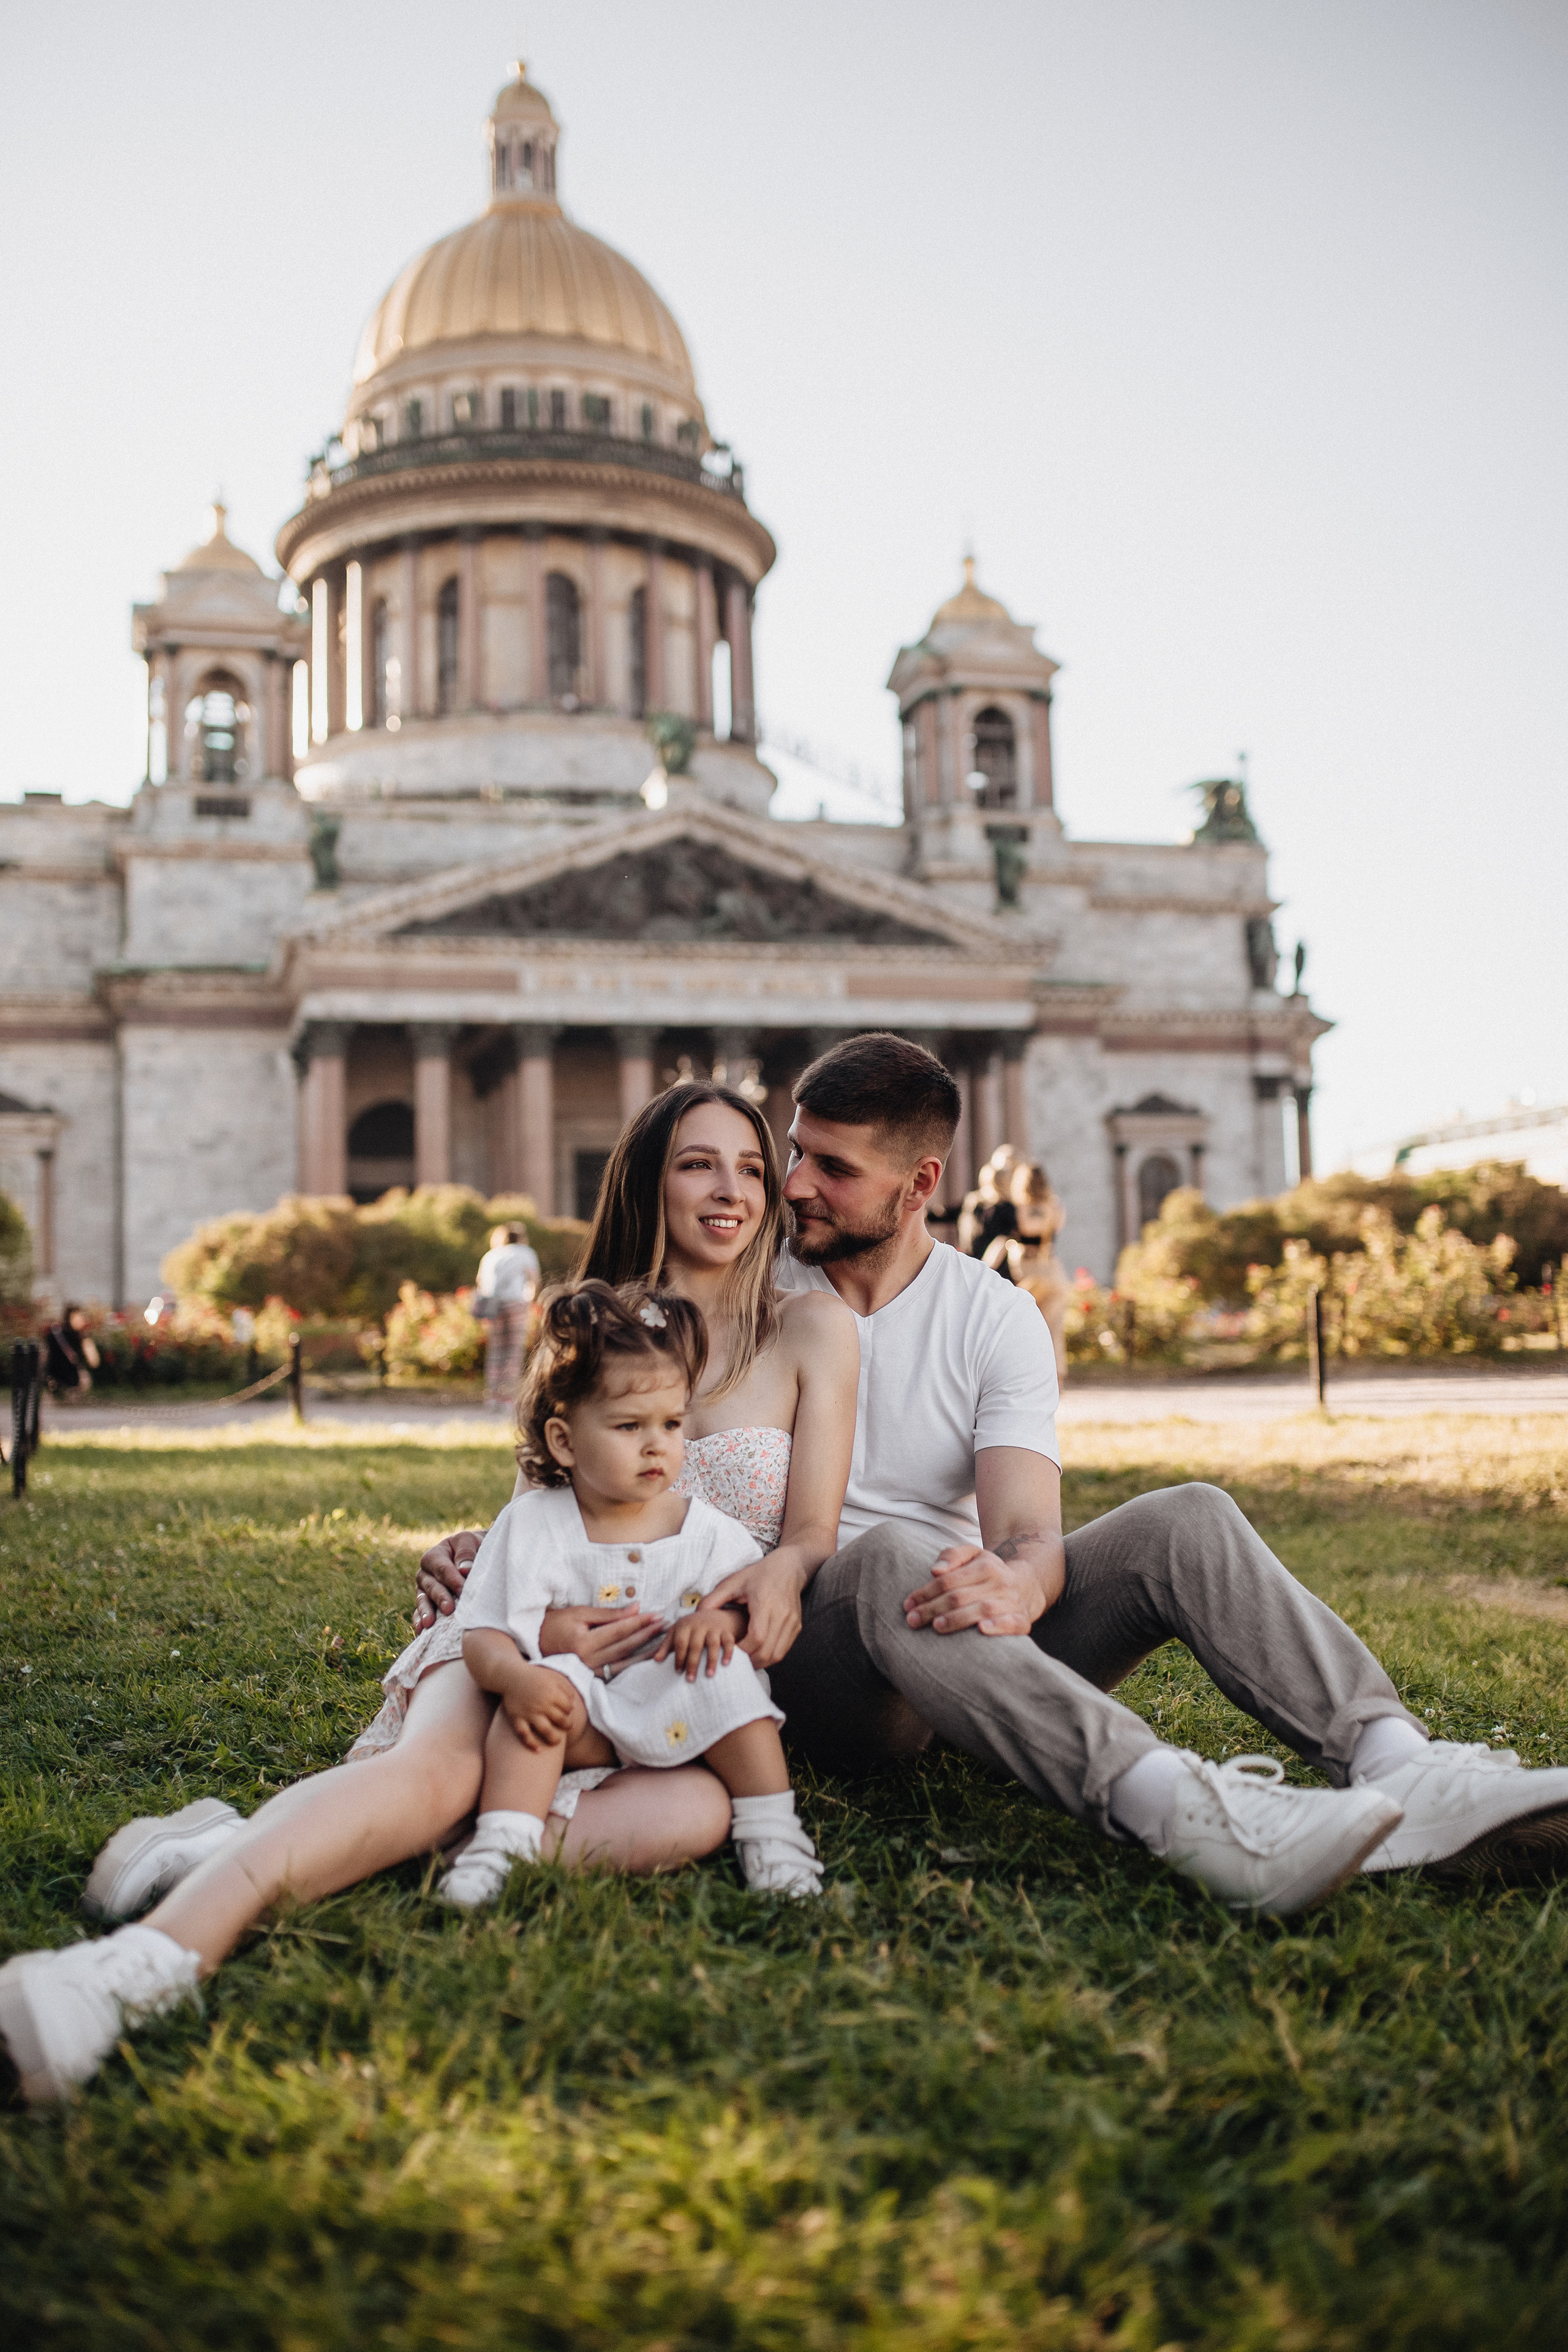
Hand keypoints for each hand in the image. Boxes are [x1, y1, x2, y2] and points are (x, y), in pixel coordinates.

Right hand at [413, 1528, 484, 1630]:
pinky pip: (419, 1612)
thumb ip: (466, 1553)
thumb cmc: (472, 1547)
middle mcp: (425, 1573)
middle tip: (449, 1609)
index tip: (462, 1589)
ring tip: (429, 1623)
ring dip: (426, 1611)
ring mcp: (424, 1589)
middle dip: (440, 1597)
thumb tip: (464, 1570)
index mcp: (434, 1555)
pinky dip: (420, 1620)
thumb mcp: (469, 1541)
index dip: (451, 1578)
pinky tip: (422, 1630)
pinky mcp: (426, 1603)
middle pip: (431, 1585)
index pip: (441, 1568)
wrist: (474, 1555)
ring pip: (423, 1600)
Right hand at [500, 1664, 581, 1751]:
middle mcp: (541, 1704)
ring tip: (557, 1741)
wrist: (511, 1677)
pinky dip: (531, 1744)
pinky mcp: (517, 1718)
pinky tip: (539, 1750)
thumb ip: (566, 1688)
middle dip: (567, 1725)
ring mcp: (529, 1713)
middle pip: (560, 1720)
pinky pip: (524, 1735)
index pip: (568, 1708)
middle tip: (566, 1726)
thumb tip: (573, 1705)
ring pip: (546, 1730)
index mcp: (551, 1693)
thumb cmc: (535, 1677)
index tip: (566, 1711)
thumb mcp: (553, 1676)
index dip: (569, 1711)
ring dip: (554, 1739)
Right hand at [538, 1603, 663, 1669]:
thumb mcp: (580, 1614)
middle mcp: (588, 1660)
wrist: (535, 1644)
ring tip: (663, 1640)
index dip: (640, 1622)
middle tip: (665, 1624)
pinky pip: (617, 1671)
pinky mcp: (592, 1677)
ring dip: (646, 1650)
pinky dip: (634, 1663)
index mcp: (584, 1642)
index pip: (619, 1631)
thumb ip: (608, 1614)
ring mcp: (590, 1671)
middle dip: (647, 1634)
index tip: (656, 1614)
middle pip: (625, 1646)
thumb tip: (636, 1608)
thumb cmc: (556, 1624)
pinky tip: (647, 1656)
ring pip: (625, 1661)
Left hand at [656, 1608, 744, 1680]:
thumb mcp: (677, 1632)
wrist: (714, 1614)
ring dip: (711, 1660)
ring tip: (708, 1675)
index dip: (679, 1657)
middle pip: (695, 1645)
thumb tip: (656, 1659)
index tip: (678, 1671)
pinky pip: (728, 1641)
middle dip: (692, 1663)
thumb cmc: (692, 1628)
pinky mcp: (726, 1631)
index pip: (680, 1642)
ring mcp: (714, 1628)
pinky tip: (725, 1664)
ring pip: (713, 1644)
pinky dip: (728, 1652)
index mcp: (685, 1625)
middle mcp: (699, 1625)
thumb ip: (666, 1645)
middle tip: (690, 1679)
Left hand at [704, 1556, 809, 1667]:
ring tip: (745, 1659)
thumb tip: (696, 1615)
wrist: (789, 1567)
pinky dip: (770, 1656)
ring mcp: (792, 1622)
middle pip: (767, 1651)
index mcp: (765, 1603)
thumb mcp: (734, 1582)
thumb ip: (714, 1599)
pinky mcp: (797, 1626)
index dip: (742, 1650)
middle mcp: (782, 1615)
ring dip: (760, 1661)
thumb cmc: (759, 1574)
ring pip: (777, 1655)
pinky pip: (784, 1650)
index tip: (729, 1651)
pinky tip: (758, 1651)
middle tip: (735, 1660)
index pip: (756, 1638)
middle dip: (749, 1661)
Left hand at [902, 1542, 1048, 1637]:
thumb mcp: (973, 1555)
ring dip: (958, 1619)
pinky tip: (981, 1630)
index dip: (925, 1593)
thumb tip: (935, 1570)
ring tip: (936, 1626)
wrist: (1027, 1586)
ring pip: (982, 1609)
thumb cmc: (989, 1573)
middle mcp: (1000, 1583)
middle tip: (912, 1620)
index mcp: (985, 1566)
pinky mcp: (1022, 1620)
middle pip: (960, 1596)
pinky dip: (997, 1627)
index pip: (948, 1581)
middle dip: (933, 1609)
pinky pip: (1012, 1623)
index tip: (907, 1605)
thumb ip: (952, 1556)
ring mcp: (1012, 1602)